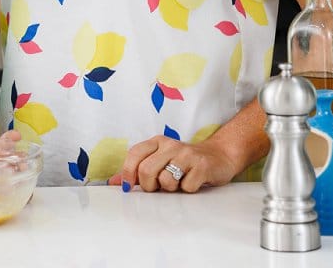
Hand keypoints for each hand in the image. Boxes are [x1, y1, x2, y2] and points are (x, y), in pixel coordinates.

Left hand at [108, 135, 242, 192]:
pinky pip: (186, 187)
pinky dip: (187, 190)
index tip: (129, 187)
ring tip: (178, 182)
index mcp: (157, 142)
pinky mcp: (202, 166)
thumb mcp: (159, 161)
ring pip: (165, 180)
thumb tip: (113, 182)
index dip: (127, 173)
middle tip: (159, 187)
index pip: (134, 154)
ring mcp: (187, 154)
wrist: (218, 156)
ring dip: (170, 189)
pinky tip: (192, 182)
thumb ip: (137, 170)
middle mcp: (170, 145)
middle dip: (150, 186)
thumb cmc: (184, 163)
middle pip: (146, 171)